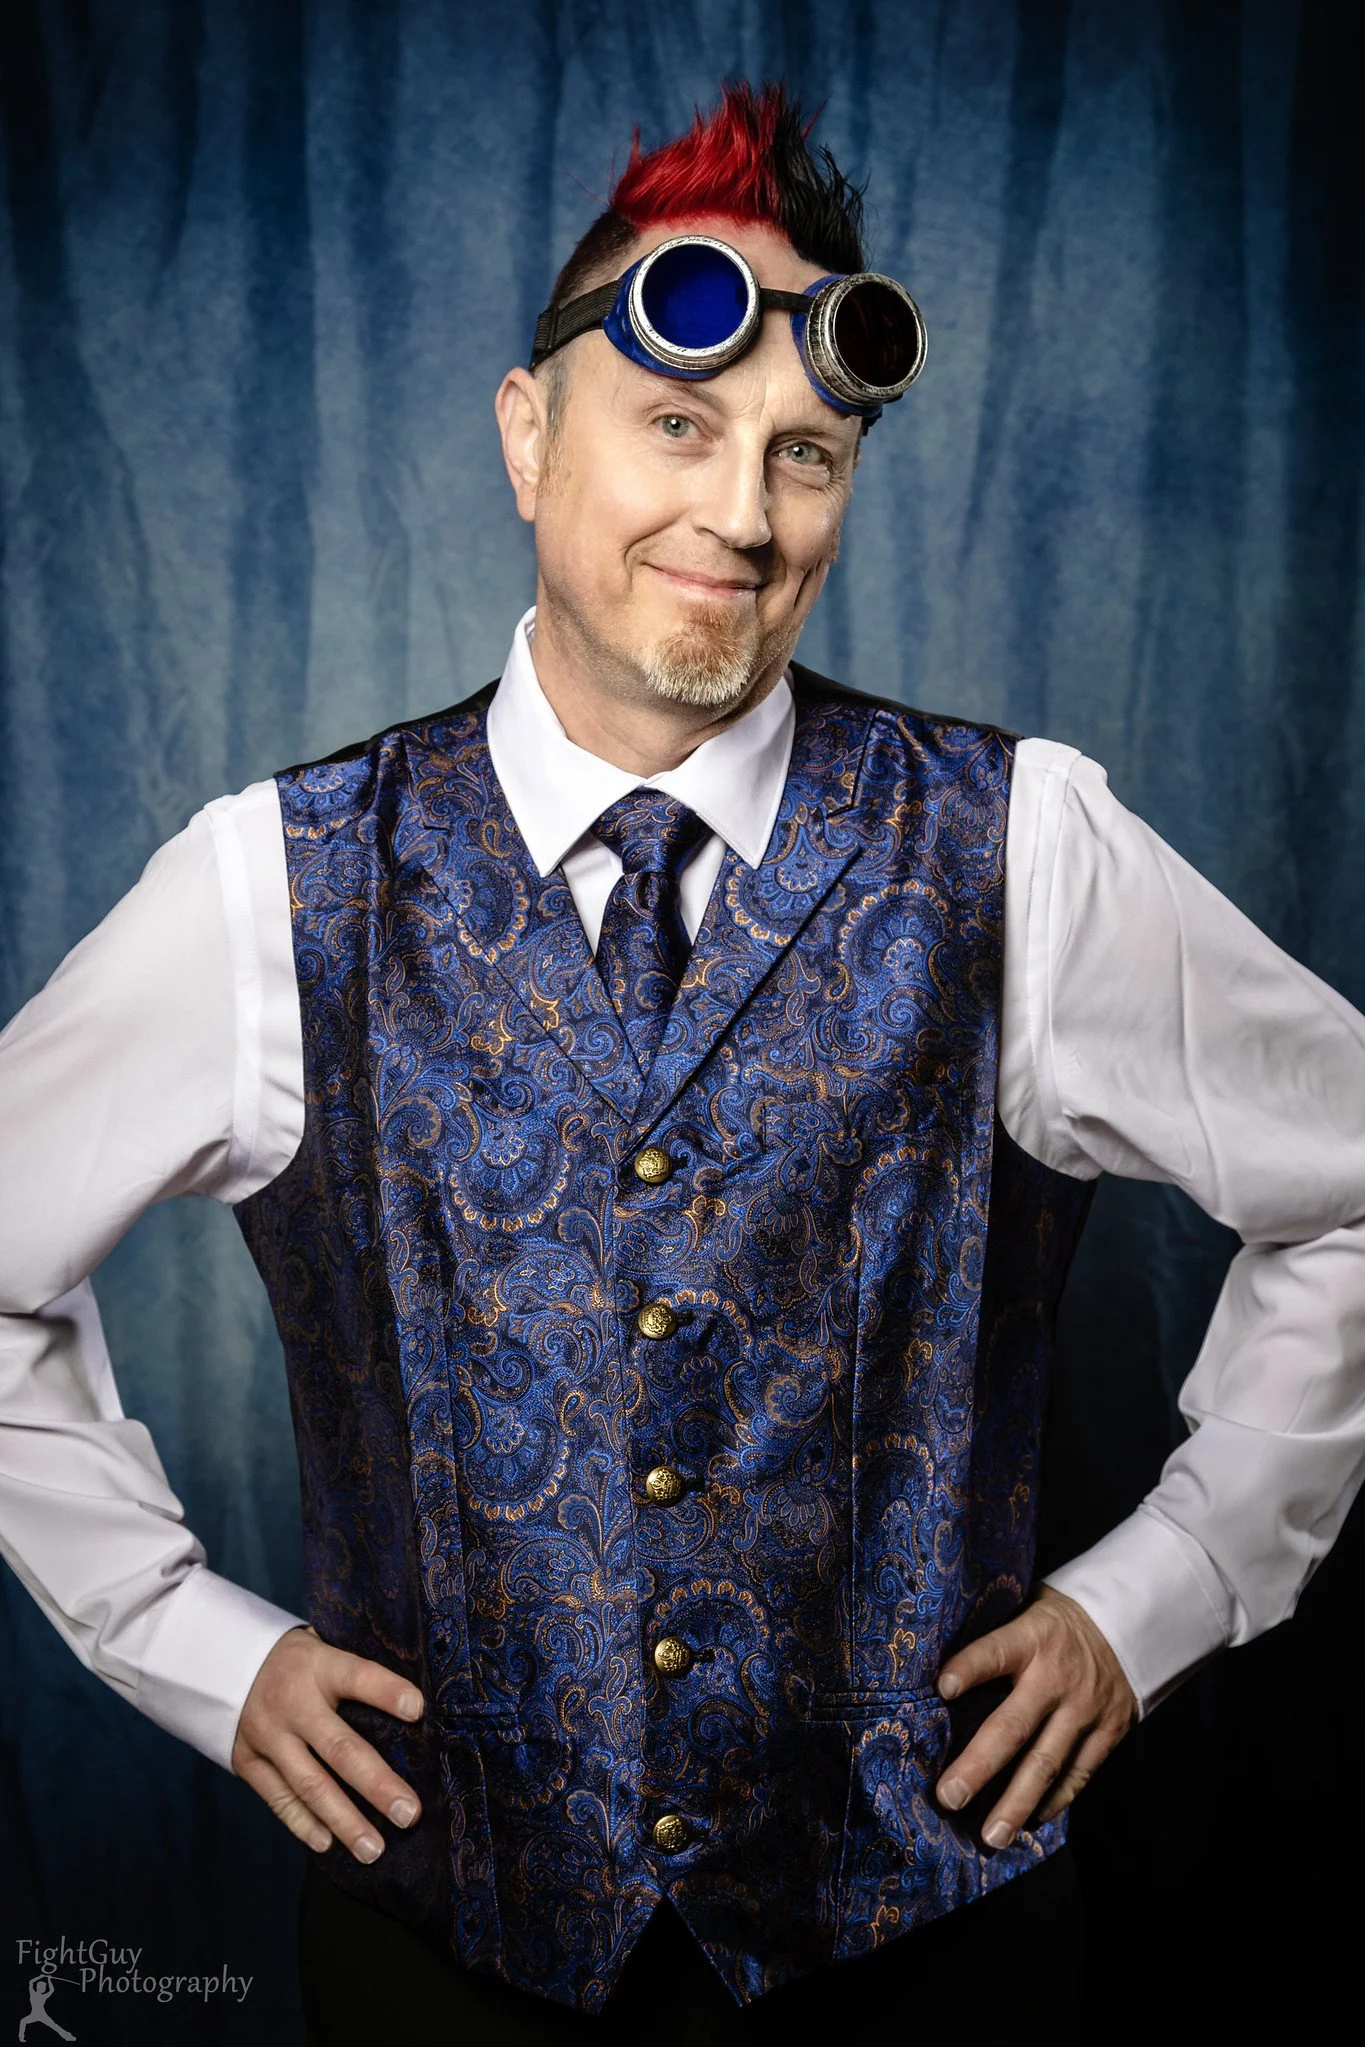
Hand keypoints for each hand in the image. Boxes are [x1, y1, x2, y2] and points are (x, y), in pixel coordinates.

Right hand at [231, 1624, 424, 1861]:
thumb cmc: (299, 1662)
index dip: (387, 1692)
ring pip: (310, 1785)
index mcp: (319, 1665)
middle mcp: (292, 1702)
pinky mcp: (248, 1761)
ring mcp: (267, 1735)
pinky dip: (304, 1824)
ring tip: (374, 1850)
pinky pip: (279, 1799)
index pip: (358, 1676)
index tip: (419, 1710)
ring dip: (344, 1821)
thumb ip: (358, 1676)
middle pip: (339, 1748)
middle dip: (376, 1785)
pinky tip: (329, 1844)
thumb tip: (415, 1709)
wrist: (226, 1665)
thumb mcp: (325, 1650)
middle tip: (408, 1815)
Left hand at [934, 1586, 1136, 1848]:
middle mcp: (1057, 1677)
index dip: (969, 1668)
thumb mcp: (1026, 1610)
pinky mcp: (1109, 1731)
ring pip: (1048, 1762)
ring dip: (1017, 1802)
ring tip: (991, 1837)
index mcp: (1032, 1637)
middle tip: (949, 1798)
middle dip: (980, 1765)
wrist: (1131, 1622)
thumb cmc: (1056, 1621)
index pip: (994, 1652)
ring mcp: (1086, 1708)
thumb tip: (937, 1666)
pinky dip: (1056, 1800)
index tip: (941, 1689)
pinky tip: (1031, 1821)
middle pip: (1014, 1725)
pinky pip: (1080, 1773)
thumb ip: (995, 1636)